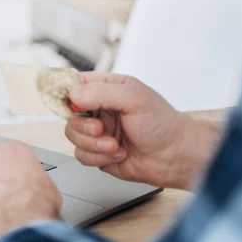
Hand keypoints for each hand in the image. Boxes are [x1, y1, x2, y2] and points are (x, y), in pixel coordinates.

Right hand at [65, 72, 215, 189]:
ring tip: (115, 145)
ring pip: (72, 136)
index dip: (66, 93)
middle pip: (68, 114)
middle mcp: (99, 109)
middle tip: (101, 129)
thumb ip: (101, 93)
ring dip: (93, 144)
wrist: (174, 158)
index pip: (75, 84)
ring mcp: (97, 132)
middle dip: (83, 126)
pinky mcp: (97, 153)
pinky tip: (119, 154)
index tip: (69, 103)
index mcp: (107, 88)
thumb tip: (73, 95)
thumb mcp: (134, 99)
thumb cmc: (162, 124)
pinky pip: (81, 155)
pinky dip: (99, 157)